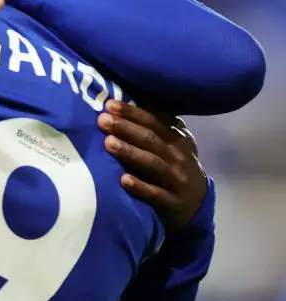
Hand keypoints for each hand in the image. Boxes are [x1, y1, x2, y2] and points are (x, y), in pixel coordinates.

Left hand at [97, 100, 206, 229]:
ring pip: (152, 163)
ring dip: (129, 152)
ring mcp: (176, 179)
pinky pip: (155, 193)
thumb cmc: (176, 165)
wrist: (197, 203)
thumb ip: (158, 123)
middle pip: (150, 139)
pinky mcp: (172, 201)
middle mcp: (178, 156)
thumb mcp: (174, 142)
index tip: (109, 104)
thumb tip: (136, 96)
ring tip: (108, 143)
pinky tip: (123, 180)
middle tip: (102, 120)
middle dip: (125, 128)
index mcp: (176, 138)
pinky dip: (140, 187)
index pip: (153, 121)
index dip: (132, 112)